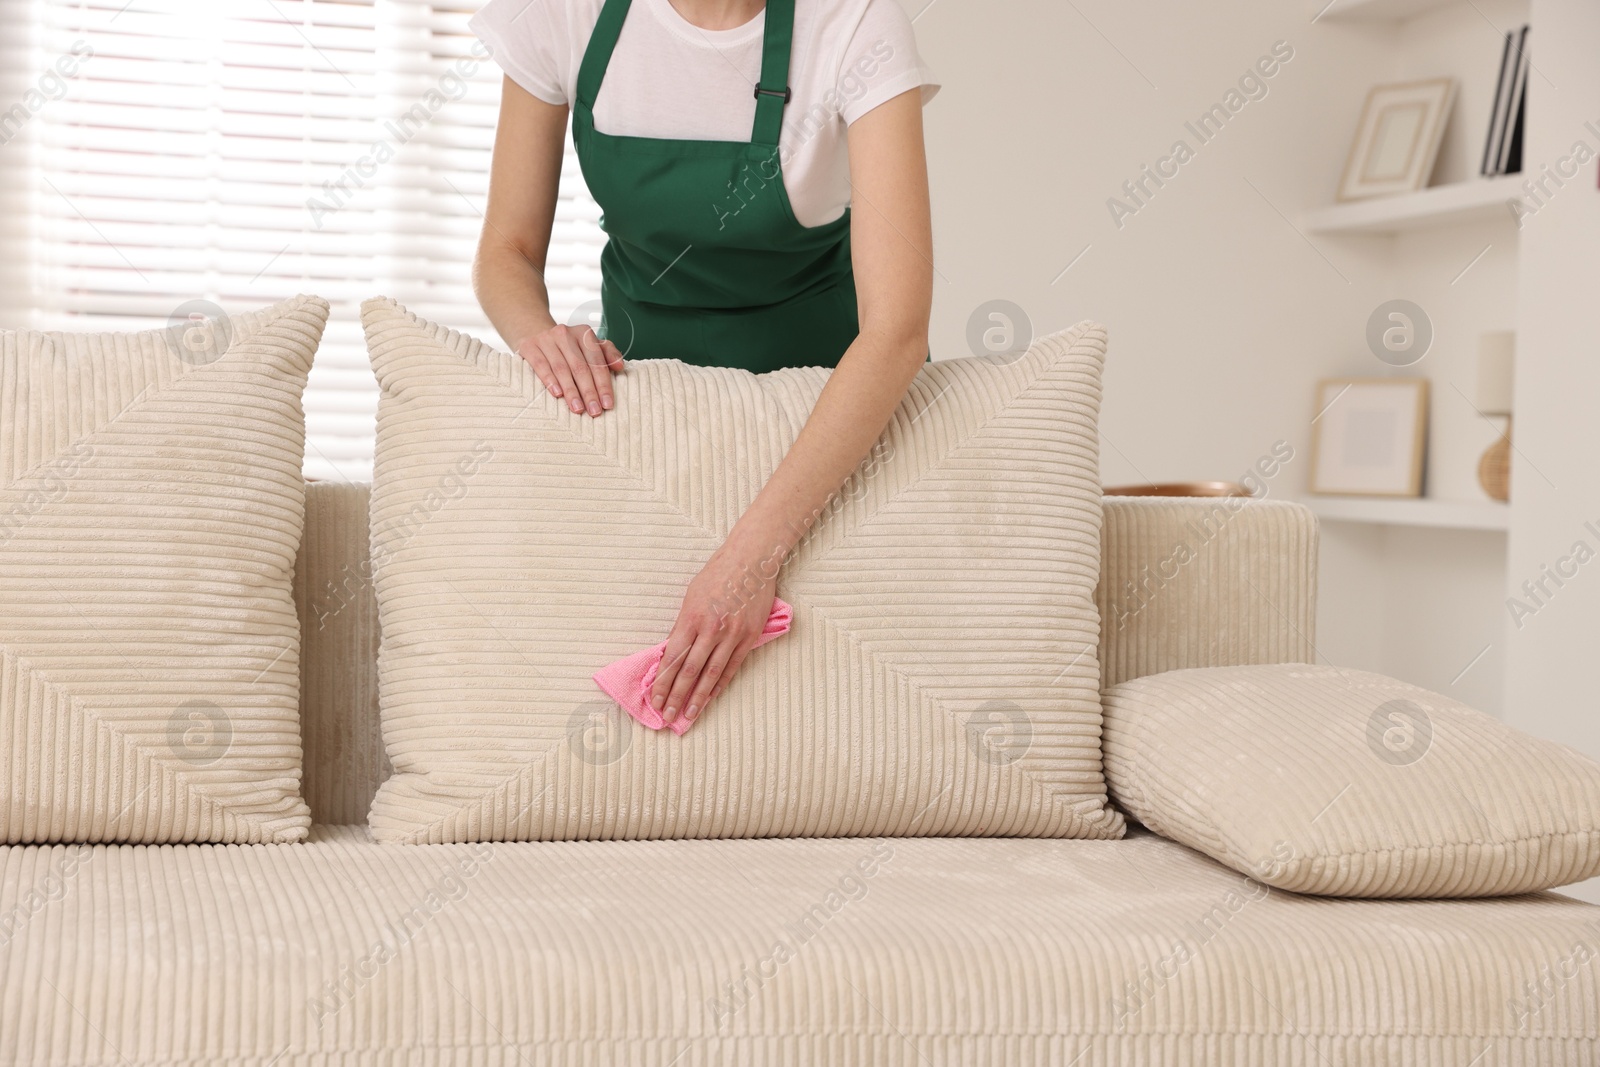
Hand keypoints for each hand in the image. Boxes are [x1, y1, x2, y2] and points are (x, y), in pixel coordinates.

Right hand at [517, 321, 623, 416]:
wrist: (534, 332)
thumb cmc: (567, 346)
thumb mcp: (589, 345)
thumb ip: (607, 354)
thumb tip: (620, 366)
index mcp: (584, 333)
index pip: (597, 362)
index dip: (603, 384)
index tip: (607, 404)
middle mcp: (565, 334)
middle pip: (580, 367)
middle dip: (589, 391)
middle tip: (594, 411)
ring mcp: (546, 339)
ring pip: (561, 368)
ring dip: (571, 391)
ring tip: (578, 408)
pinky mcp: (529, 346)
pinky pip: (541, 365)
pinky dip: (549, 380)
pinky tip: (557, 394)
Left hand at [651, 547, 777, 727]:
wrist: (751, 561)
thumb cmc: (717, 575)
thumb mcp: (691, 597)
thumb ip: (683, 626)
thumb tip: (674, 653)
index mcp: (691, 618)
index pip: (673, 658)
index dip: (662, 682)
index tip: (654, 699)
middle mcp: (711, 629)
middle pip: (690, 671)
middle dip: (675, 696)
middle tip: (666, 716)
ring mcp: (732, 635)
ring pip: (711, 674)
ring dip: (698, 697)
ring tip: (688, 715)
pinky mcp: (749, 637)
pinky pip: (732, 667)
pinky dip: (720, 685)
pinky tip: (710, 698)